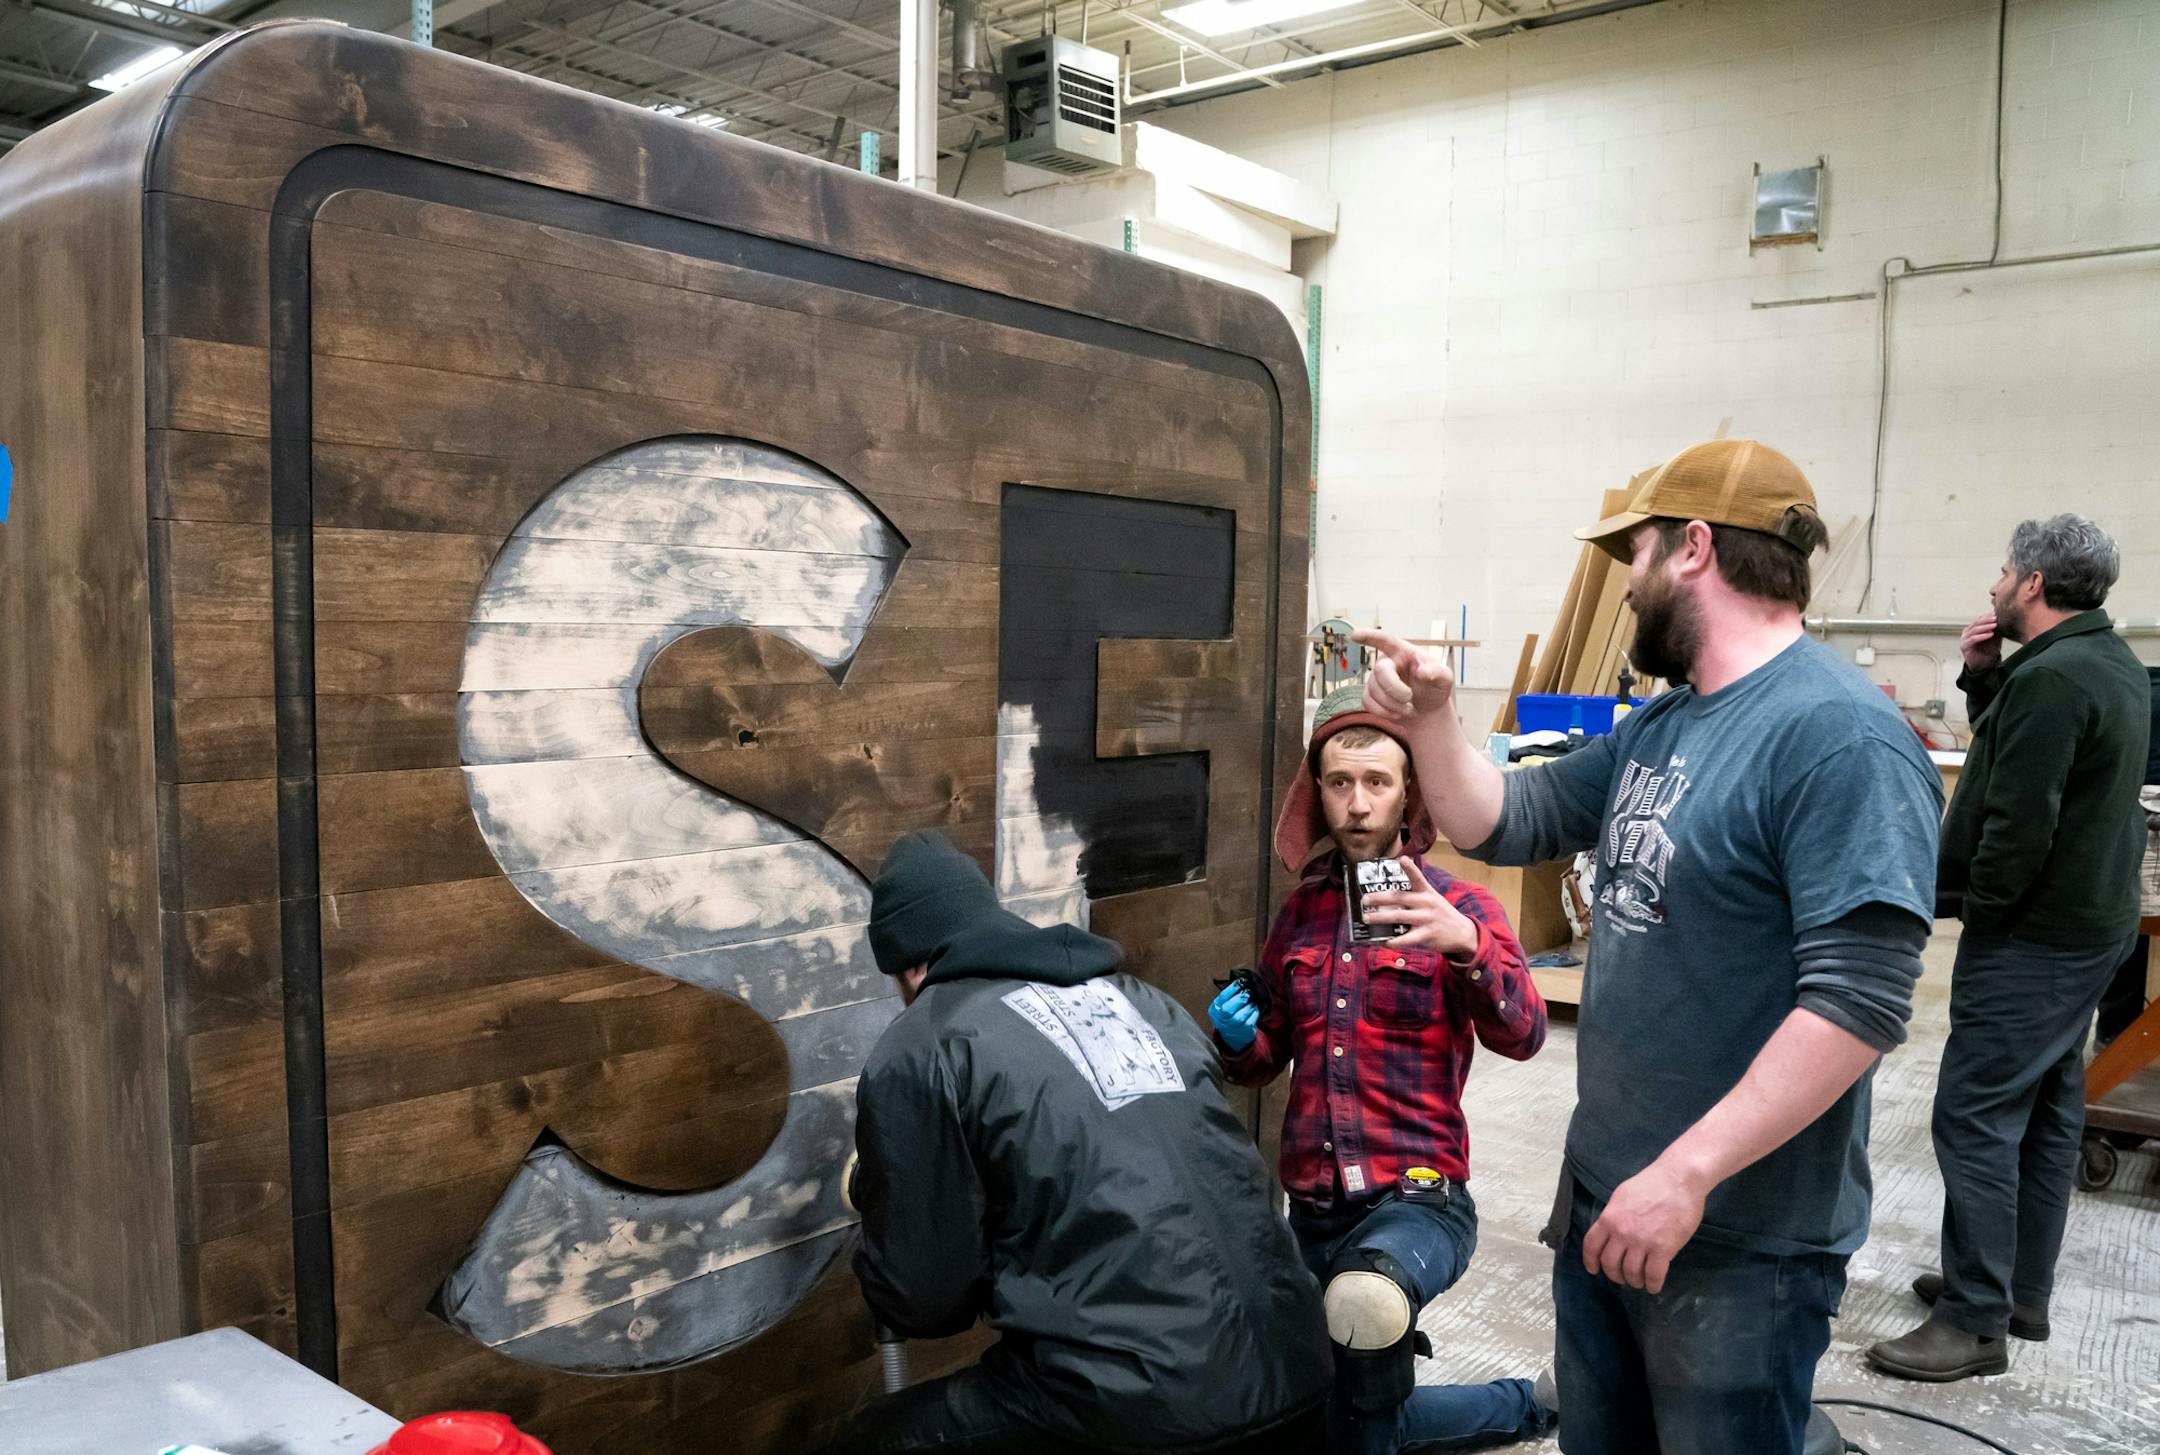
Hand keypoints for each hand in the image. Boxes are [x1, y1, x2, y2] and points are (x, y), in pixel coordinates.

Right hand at [1208, 982, 1259, 1051]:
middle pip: (1228, 1010)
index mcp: (1215, 1010)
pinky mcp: (1244, 1031)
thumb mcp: (1224, 1005)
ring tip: (1252, 1000)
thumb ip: (1230, 996)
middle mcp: (1221, 1020)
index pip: (1222, 998)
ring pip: (1241, 1016)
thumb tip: (1242, 983)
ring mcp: (1232, 1028)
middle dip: (1240, 999)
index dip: (1232, 989)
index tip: (1240, 981)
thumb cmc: (1229, 1015)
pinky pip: (1250, 1021)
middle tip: (1248, 992)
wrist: (1234, 1034)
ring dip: (1249, 1005)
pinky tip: (1255, 1008)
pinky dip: (1255, 1012)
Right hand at [1352, 628, 1454, 728]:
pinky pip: (1368, 705)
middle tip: (1410, 699)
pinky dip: (1385, 713)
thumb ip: (1438, 673)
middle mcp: (1385, 663)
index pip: (1384, 640)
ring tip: (1410, 709)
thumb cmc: (1435, 687)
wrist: (1427, 710)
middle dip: (1395, 689)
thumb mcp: (1445, 678)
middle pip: (1379, 671)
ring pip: (1374, 692)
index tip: (1355, 634)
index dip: (1369, 636)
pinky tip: (1398, 714)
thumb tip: (1424, 672)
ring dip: (1394, 706)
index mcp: (1402, 652)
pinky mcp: (1369, 697)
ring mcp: (1374, 680)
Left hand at [1358, 856, 1478, 958]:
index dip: (1409, 868)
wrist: (1462, 933)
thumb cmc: (1440, 913)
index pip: (1417, 877)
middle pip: (1399, 898)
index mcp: (1426, 892)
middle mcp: (1426, 903)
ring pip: (1399, 917)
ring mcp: (1426, 919)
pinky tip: (1383, 941)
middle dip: (1379, 898)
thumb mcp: (1432, 898)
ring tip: (1367, 918)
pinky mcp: (1427, 935)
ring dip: (1380, 918)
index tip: (1401, 859)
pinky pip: (1406, 938)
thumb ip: (1414, 894)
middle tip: (1365, 900)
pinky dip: (1393, 941)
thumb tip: (1387, 896)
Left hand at [1580, 1158, 1708, 1294]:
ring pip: (1631, 1273)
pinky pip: (1653, 1275)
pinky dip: (1652, 1285)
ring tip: (1639, 1281)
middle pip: (1610, 1263)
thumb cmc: (1652, 1183)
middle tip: (1622, 1277)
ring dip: (1634, 1281)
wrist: (1679, 1179)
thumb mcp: (1622, 1196)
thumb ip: (1614, 1215)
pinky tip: (1654, 1286)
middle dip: (1615, 1275)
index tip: (1594, 1270)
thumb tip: (1611, 1231)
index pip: (1591, 1246)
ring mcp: (1641, 1242)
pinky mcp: (1662, 1249)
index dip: (1590, 1261)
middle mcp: (1621, 1233)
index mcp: (1609, 1218)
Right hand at [1958, 612, 2001, 672]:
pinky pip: (1973, 639)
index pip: (1979, 619)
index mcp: (1973, 628)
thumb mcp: (1994, 637)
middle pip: (1976, 622)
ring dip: (1985, 626)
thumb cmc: (1989, 651)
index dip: (1988, 616)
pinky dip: (1982, 636)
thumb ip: (1995, 629)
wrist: (1984, 665)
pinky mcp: (1964, 646)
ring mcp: (1964, 639)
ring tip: (1994, 625)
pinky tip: (1990, 634)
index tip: (1997, 613)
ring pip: (1974, 629)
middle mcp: (1967, 632)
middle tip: (1996, 618)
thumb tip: (2001, 618)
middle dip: (1987, 620)